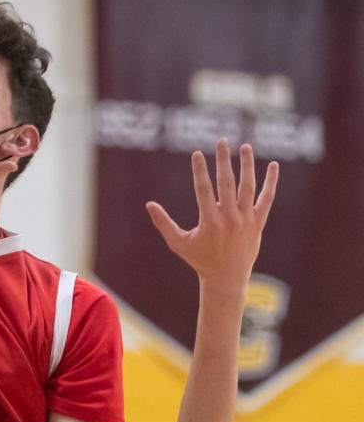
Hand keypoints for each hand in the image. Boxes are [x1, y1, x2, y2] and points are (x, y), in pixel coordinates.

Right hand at [146, 141, 278, 294]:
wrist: (227, 280)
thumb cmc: (199, 260)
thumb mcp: (178, 243)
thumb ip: (164, 223)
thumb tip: (149, 204)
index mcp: (210, 222)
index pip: (204, 189)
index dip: (200, 170)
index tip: (197, 153)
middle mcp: (229, 219)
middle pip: (227, 183)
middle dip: (223, 160)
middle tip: (221, 141)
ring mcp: (246, 220)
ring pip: (248, 188)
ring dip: (247, 165)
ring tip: (244, 146)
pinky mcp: (258, 223)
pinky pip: (266, 199)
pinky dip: (271, 183)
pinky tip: (273, 166)